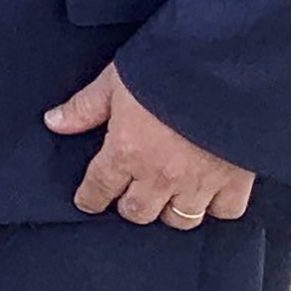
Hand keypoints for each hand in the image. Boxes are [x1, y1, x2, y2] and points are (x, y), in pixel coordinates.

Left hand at [44, 62, 257, 229]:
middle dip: (130, 206)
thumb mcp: (114, 81)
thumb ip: (85, 107)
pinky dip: (216, 207)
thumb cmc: (167, 70)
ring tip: (166, 197)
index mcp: (126, 151)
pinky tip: (209, 196)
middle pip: (138, 212)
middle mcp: (160, 175)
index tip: (88, 202)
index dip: (91, 198)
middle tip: (130, 194)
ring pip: (179, 219)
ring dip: (169, 211)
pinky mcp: (236, 181)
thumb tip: (54, 122)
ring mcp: (200, 182)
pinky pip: (225, 211)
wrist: (226, 72)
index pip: (100, 187)